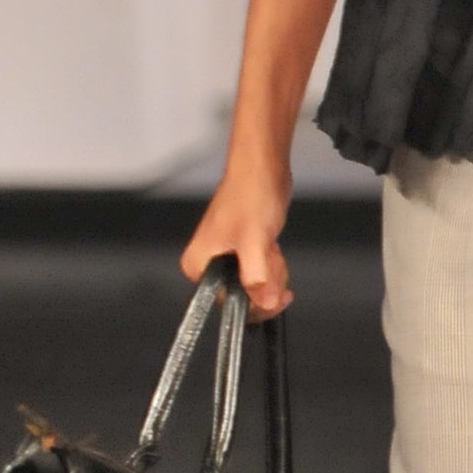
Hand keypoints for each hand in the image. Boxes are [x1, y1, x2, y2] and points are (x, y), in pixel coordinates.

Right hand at [181, 156, 292, 318]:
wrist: (262, 168)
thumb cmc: (250, 194)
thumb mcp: (253, 242)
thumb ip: (257, 278)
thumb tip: (264, 303)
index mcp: (199, 265)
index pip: (226, 305)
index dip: (254, 302)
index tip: (273, 292)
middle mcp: (209, 264)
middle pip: (243, 297)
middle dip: (266, 281)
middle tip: (268, 255)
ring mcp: (227, 258)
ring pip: (256, 285)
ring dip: (272, 270)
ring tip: (268, 243)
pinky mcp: (243, 250)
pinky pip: (262, 272)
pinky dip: (272, 262)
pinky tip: (271, 244)